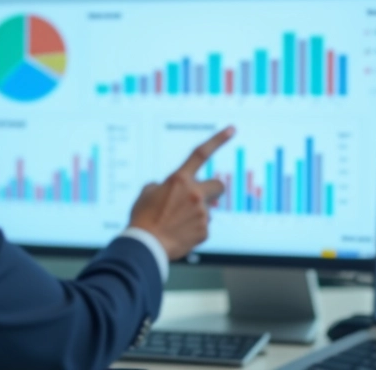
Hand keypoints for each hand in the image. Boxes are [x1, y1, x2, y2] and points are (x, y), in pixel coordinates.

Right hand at [128, 127, 234, 259]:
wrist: (146, 246)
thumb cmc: (143, 218)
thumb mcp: (147, 193)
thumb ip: (162, 186)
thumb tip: (168, 189)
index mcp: (179, 180)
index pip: (201, 153)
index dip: (218, 139)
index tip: (232, 129)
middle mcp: (194, 194)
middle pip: (218, 185)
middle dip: (212, 190)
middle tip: (200, 198)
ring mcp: (202, 213)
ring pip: (208, 210)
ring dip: (197, 214)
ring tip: (177, 223)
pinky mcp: (204, 231)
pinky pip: (203, 227)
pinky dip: (194, 230)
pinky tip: (179, 234)